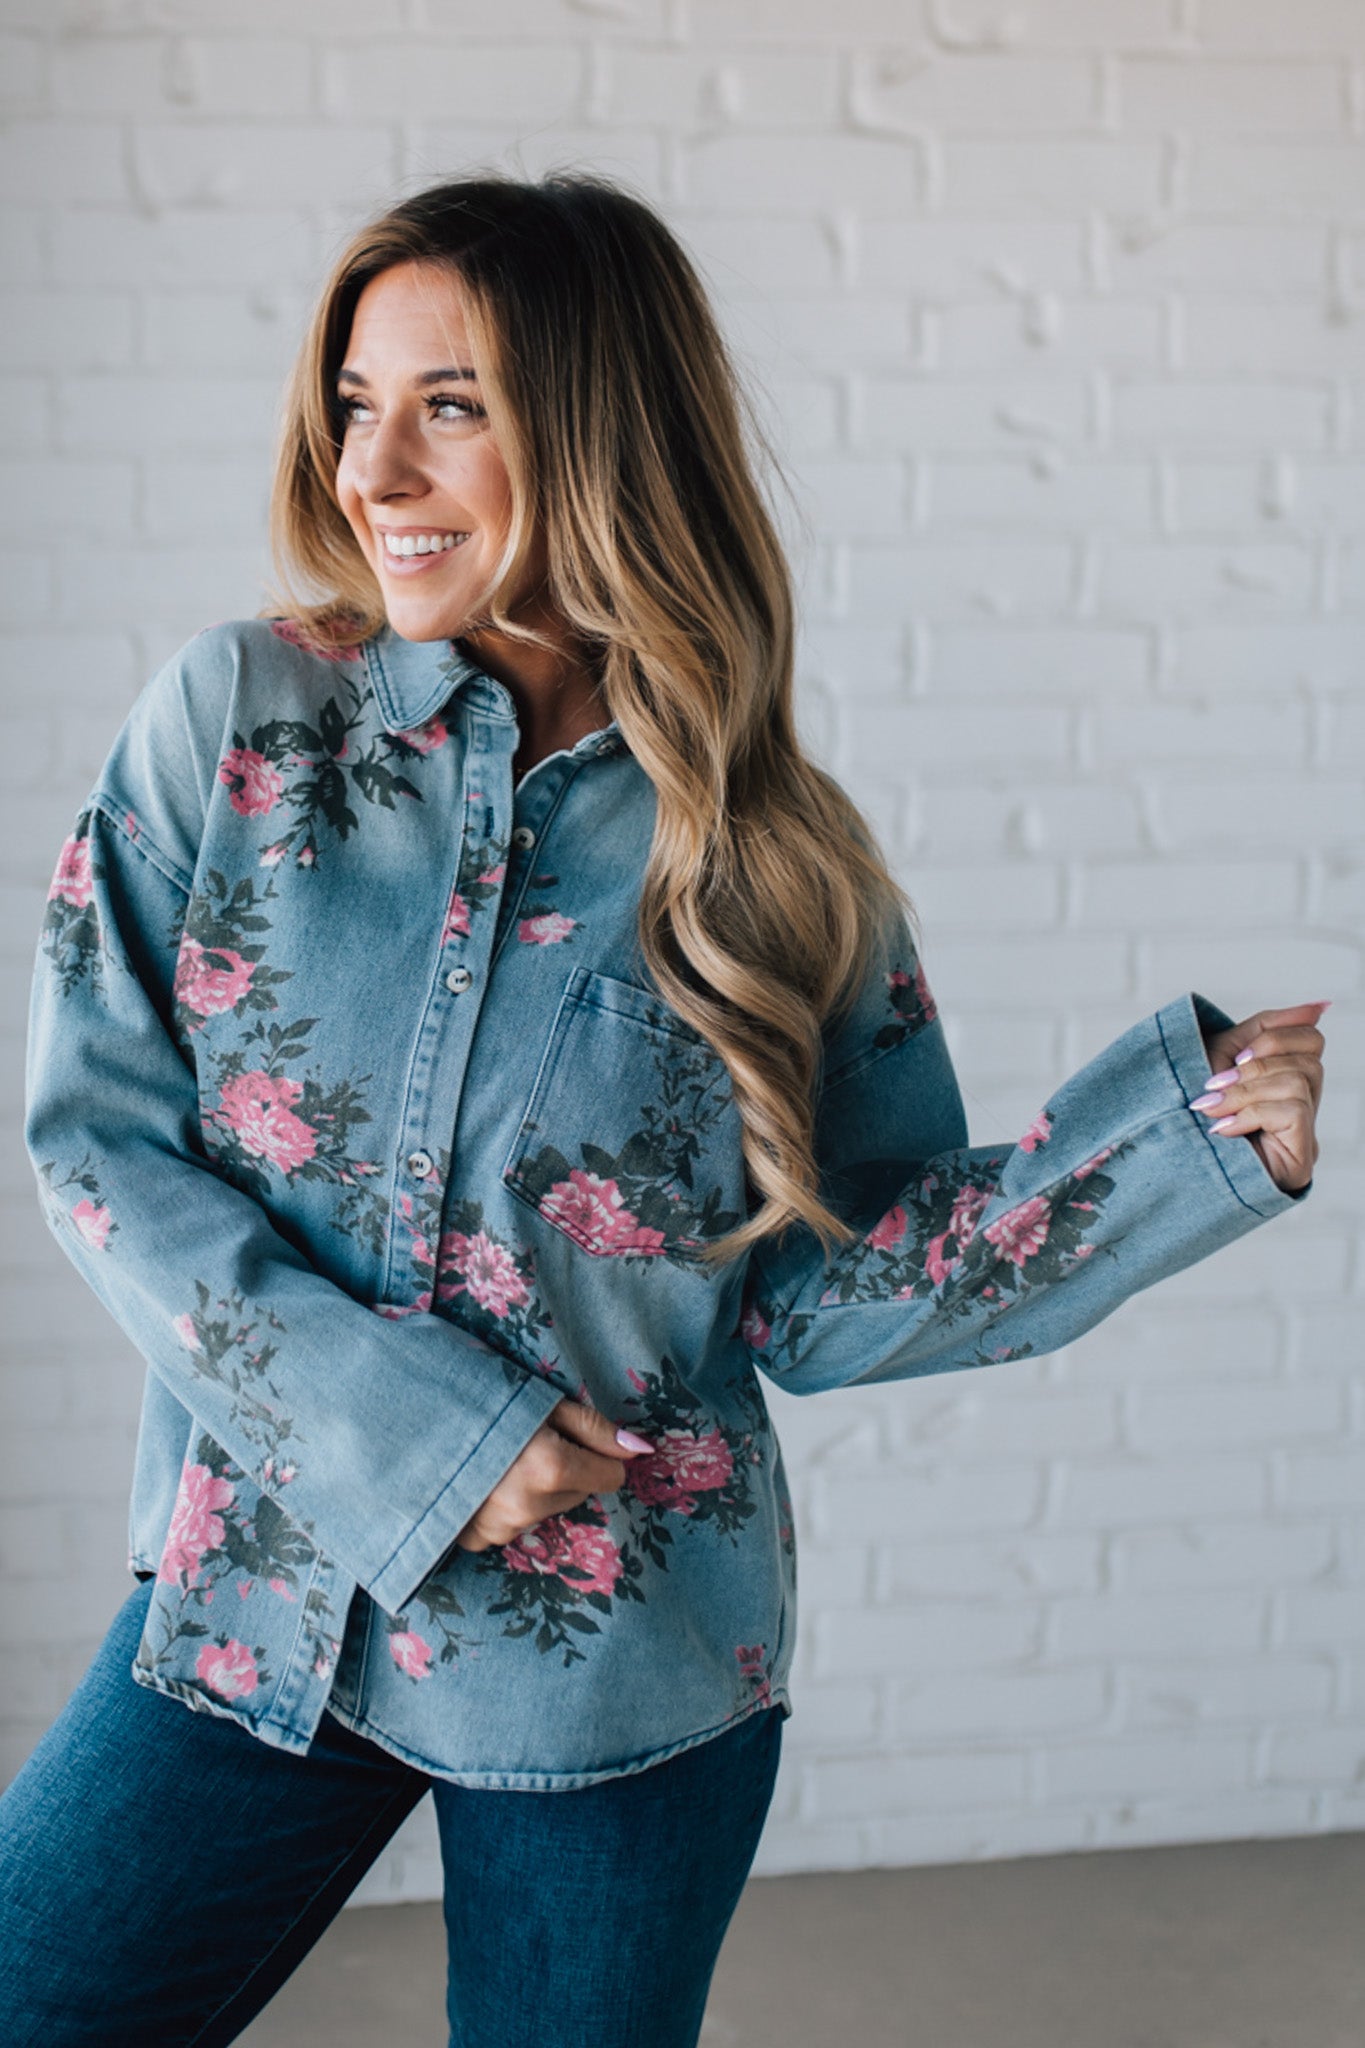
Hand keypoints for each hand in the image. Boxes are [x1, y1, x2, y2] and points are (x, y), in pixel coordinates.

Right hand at [454, 1397, 652, 1553]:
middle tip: (525, 1440)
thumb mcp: (539, 1400)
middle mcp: (527, 1507)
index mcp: (549, 1468)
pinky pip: (510, 1525)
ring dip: (533, 1488)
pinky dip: (503, 1505)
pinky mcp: (474, 1540)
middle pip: (578, 1494)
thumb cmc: (474, 1399)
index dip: (598, 1453)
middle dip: (565, 1469)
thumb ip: (594, 1428)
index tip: (574, 1435)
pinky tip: (481, 1481)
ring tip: (498, 1457)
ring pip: (544, 1510)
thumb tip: (642, 1450)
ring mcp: (499, 1529)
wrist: (397, 1420)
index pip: (610, 1477)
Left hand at [1194, 1000, 1327, 1194]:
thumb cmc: (1193, 1106)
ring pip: (1298, 1082)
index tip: (1235, 1057)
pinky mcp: (1301, 1159)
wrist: (1167, 1159)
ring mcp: (1304, 1135)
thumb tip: (1318, 1006)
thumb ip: (1266, 1029)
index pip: (1311, 1040)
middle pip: (1310, 1058)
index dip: (1275, 1038)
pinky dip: (1251, 1113)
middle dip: (1257, 1064)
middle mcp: (1304, 1106)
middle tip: (1217, 1083)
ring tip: (1214, 1109)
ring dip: (1246, 1091)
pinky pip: (1293, 1111)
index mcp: (1287, 1078)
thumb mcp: (1224, 1056)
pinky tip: (1224, 1129)